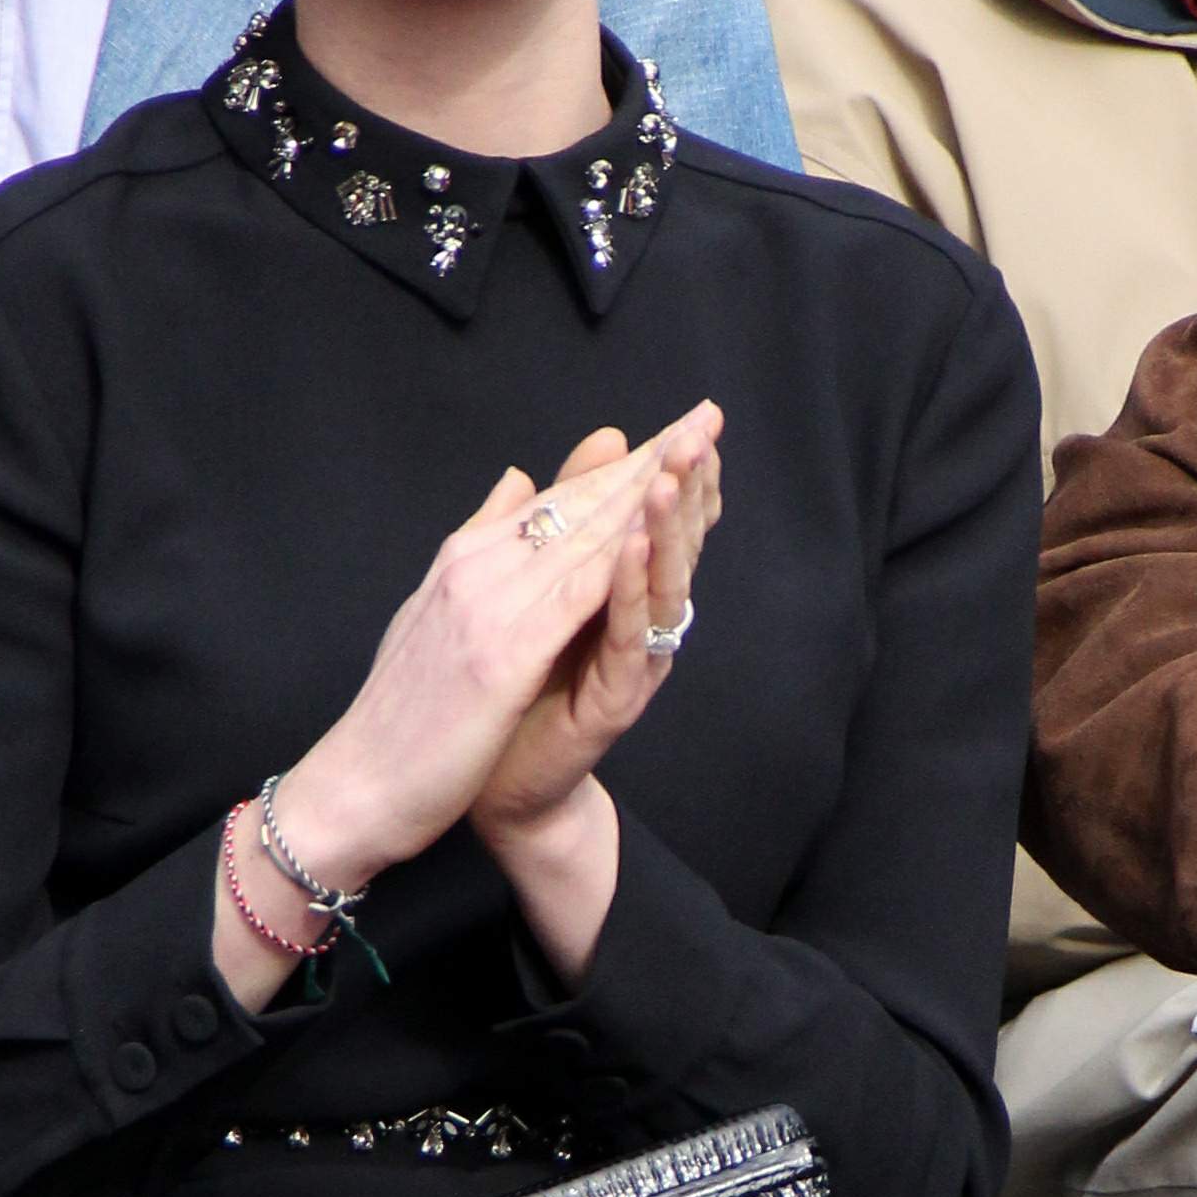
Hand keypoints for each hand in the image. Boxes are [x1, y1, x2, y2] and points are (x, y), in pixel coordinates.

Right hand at [271, 406, 716, 890]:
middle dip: (647, 460)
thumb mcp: (434, 610)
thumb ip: (479, 545)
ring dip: (646, 495)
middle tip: (704, 418)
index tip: (674, 432)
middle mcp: (474, 567)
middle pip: (575, 503)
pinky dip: (614, 564)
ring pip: (580, 538)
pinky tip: (654, 540)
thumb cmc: (398, 713)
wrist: (356, 784)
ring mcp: (485, 608)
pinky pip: (570, 600)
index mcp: (463, 556)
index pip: (554, 497)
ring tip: (697, 455)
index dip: (619, 464)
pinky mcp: (500, 658)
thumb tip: (517, 478)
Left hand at [470, 406, 722, 854]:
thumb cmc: (520, 682)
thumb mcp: (541, 581)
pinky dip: (631, 588)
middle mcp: (639, 619)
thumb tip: (599, 441)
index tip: (697, 416)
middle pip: (675, 541)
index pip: (658, 516)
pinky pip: (629, 633)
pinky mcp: (615, 697)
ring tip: (671, 477)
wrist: (494, 780)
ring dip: (667, 528)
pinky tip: (632, 548)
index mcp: (621, 589)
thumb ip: (568, 512)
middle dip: (689, 484)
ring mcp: (632, 658)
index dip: (678, 467)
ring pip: (662, 582)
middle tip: (702, 430)